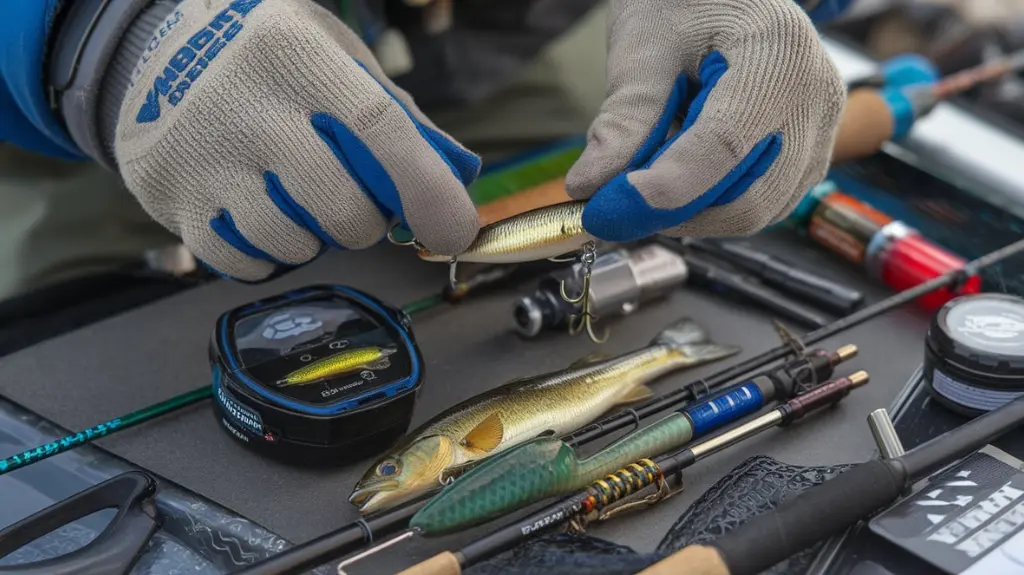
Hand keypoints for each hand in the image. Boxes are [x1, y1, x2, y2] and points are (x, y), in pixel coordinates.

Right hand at [116, 0, 479, 279]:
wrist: (149, 48)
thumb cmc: (265, 54)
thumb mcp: (330, 51)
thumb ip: (392, 110)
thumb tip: (452, 177)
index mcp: (294, 56)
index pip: (377, 129)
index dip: (426, 189)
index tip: (455, 229)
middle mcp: (243, 106)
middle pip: (340, 208)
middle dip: (367, 222)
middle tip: (355, 201)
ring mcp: (201, 159)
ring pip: (294, 244)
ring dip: (315, 237)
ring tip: (296, 196)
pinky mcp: (171, 202)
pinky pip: (246, 263)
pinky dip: (269, 254)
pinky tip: (260, 212)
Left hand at [566, 0, 845, 241]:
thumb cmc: (684, 1)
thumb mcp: (644, 46)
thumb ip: (624, 119)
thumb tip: (592, 186)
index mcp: (777, 54)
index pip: (723, 145)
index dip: (664, 189)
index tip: (609, 209)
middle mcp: (815, 97)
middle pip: (750, 198)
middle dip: (676, 212)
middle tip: (615, 204)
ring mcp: (820, 128)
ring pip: (757, 211)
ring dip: (694, 213)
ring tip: (646, 183)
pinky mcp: (810, 150)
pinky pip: (765, 202)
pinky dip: (715, 206)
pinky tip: (679, 179)